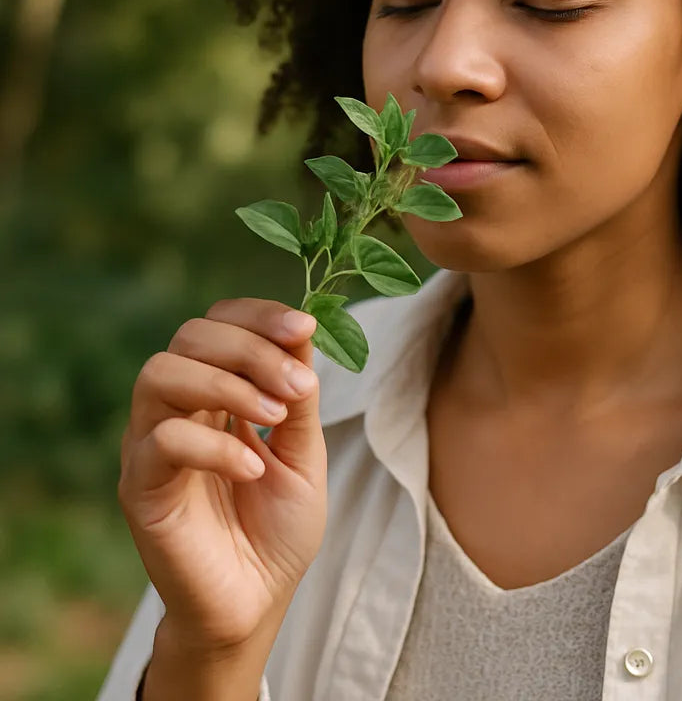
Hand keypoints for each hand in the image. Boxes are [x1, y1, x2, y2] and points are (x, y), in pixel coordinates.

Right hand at [118, 299, 327, 651]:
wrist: (257, 602)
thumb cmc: (279, 527)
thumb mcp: (305, 452)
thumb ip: (299, 396)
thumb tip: (304, 329)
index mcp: (216, 392)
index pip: (218, 322)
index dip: (258, 315)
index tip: (304, 327)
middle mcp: (178, 409)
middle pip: (190, 336)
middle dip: (252, 348)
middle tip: (296, 387)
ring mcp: (152, 445)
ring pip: (160, 373)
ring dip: (228, 385)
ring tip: (274, 419)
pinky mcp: (141, 487)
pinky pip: (162, 441)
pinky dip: (216, 446)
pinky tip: (254, 468)